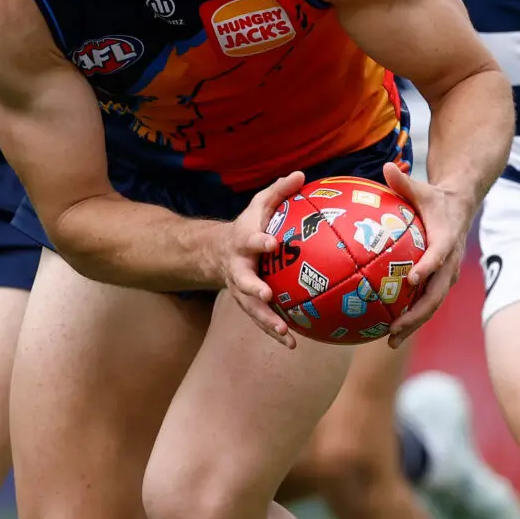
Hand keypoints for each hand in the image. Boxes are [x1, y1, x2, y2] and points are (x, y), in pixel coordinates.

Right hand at [219, 171, 307, 347]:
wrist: (217, 252)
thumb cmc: (248, 225)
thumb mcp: (260, 204)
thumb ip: (279, 191)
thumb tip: (302, 174)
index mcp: (242, 242)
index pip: (250, 240)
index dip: (259, 241)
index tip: (271, 243)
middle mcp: (238, 268)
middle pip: (243, 281)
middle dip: (253, 289)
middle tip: (267, 296)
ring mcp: (240, 289)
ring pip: (250, 308)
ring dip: (266, 321)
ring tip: (285, 334)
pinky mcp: (247, 303)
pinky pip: (260, 319)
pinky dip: (274, 332)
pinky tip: (292, 344)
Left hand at [379, 160, 471, 342]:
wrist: (461, 207)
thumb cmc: (435, 197)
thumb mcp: (421, 188)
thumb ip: (404, 181)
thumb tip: (386, 166)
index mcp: (446, 238)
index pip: (439, 255)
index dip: (428, 266)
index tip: (413, 278)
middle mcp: (451, 262)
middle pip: (436, 292)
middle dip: (417, 314)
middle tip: (394, 329)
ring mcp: (448, 274)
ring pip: (433, 303)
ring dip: (414, 323)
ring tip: (390, 340)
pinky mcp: (442, 281)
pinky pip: (427, 302)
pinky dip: (412, 317)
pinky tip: (390, 330)